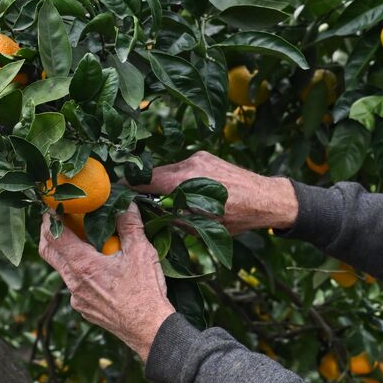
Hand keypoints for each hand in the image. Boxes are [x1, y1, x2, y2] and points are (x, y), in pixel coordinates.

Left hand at [37, 203, 174, 360]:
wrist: (149, 330)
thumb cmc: (145, 293)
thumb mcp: (141, 252)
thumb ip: (130, 225)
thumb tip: (125, 204)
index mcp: (83, 266)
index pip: (54, 236)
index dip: (50, 218)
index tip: (53, 206)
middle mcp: (73, 283)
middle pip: (49, 253)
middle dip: (49, 234)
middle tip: (56, 220)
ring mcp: (77, 298)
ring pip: (63, 270)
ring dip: (67, 253)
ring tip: (83, 242)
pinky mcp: (85, 309)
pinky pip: (75, 286)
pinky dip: (81, 272)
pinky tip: (99, 269)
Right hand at [130, 150, 297, 235]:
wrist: (267, 198)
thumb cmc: (237, 218)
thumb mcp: (200, 226)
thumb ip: (171, 218)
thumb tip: (149, 216)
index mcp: (184, 181)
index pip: (145, 181)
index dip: (128, 188)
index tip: (116, 194)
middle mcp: (188, 164)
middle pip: (155, 174)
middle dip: (146, 188)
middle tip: (139, 203)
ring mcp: (198, 157)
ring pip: (169, 171)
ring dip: (165, 185)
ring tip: (168, 202)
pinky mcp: (206, 156)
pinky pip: (184, 167)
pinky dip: (179, 179)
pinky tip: (187, 193)